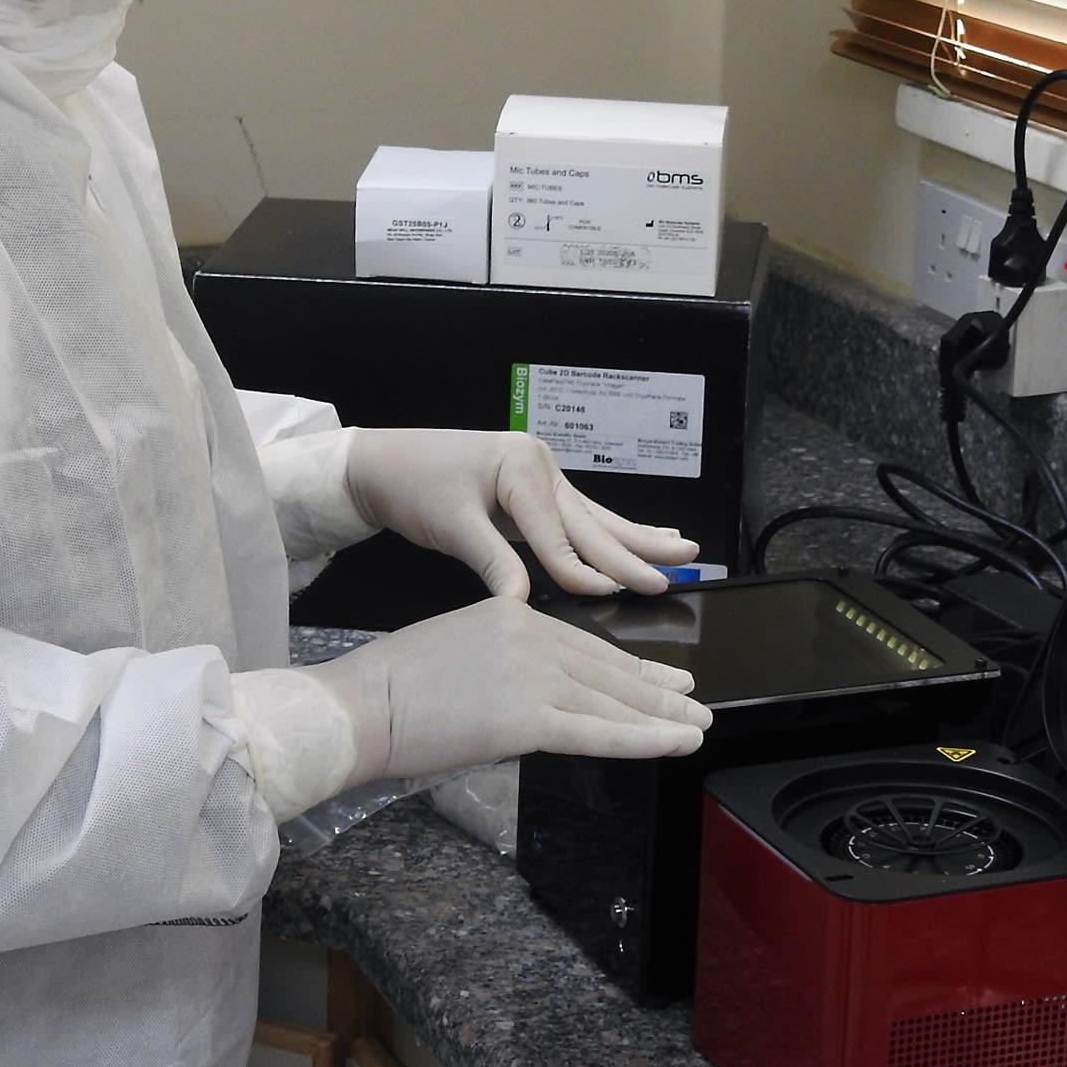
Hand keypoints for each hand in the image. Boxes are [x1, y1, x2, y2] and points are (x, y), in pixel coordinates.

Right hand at [307, 597, 709, 782]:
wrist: (361, 704)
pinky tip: (675, 742)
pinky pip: (598, 731)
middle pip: (606, 669)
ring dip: (662, 716)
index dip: (629, 664)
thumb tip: (529, 685)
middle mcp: (529, 636)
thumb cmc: (392, 686)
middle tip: (693, 698)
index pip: (584, 644)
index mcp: (511, 614)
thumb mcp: (455, 645)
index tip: (660, 675)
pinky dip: (644, 739)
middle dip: (657, 689)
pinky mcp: (527, 717)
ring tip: (696, 726)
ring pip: (611, 700)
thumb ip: (500, 655)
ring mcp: (531, 675)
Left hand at [343, 428, 697, 598]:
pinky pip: (580, 514)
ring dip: (638, 537)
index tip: (610, 595)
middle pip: (590, 520)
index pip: (556, 533)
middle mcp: (539, 465)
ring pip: (595, 515)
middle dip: (634, 550)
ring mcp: (541, 473)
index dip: (579, 569)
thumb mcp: (450, 525)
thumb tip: (520, 604)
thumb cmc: (413, 485)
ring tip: (683, 548)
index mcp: (520, 467)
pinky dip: (611, 529)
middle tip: (675, 572)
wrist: (384, 463)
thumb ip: (492, 562)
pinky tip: (645, 534)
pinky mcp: (536, 486)